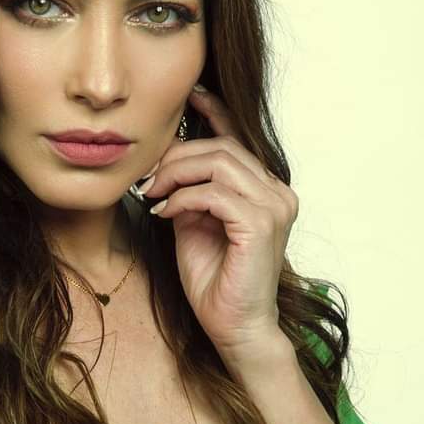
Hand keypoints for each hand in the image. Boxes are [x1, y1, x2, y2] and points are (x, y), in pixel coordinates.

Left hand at [142, 87, 298, 362]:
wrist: (234, 326)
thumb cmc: (215, 281)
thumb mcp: (195, 225)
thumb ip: (190, 192)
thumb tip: (167, 165)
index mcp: (265, 190)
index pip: (241, 139)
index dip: (215, 113)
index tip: (189, 96)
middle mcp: (277, 192)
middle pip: (222, 148)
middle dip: (176, 157)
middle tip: (147, 177)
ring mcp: (274, 206)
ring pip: (219, 163)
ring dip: (176, 174)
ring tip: (153, 192)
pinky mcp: (261, 224)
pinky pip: (214, 193)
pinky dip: (182, 198)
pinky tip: (163, 211)